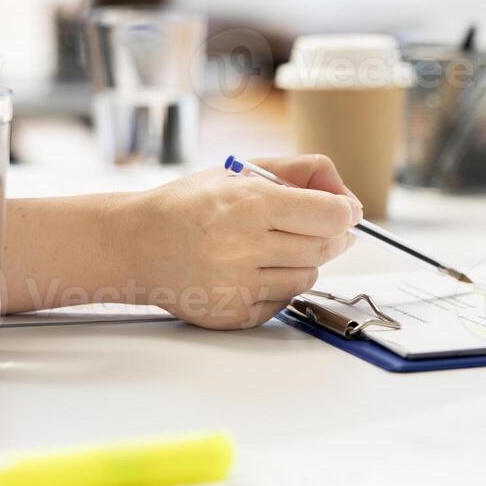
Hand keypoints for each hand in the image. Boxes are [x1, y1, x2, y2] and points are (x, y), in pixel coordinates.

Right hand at [117, 155, 362, 329]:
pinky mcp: (233, 314)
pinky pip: (283, 301)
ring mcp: (237, 285)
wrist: (135, 245)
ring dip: (303, 261)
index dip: (344, 212)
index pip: (331, 215)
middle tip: (316, 226)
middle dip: (330, 235)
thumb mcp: (242, 171)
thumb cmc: (191, 205)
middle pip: (325, 247)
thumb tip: (350, 200)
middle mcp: (244, 247)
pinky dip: (278, 285)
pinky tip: (252, 270)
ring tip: (272, 246)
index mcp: (250, 204)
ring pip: (307, 276)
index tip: (343, 211)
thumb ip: (302, 172)